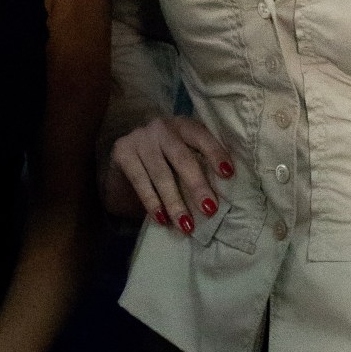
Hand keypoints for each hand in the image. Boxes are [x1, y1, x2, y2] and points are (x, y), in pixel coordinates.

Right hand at [104, 115, 234, 232]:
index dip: (215, 153)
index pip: (201, 136)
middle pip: (182, 157)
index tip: (228, 174)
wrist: (124, 163)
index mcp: (183, 125)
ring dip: (175, 202)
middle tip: (210, 209)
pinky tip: (162, 219)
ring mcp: (140, 138)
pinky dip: (152, 203)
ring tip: (186, 225)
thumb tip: (221, 199)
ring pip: (161, 173)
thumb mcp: (182, 158)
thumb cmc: (164, 163)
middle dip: (197, 185)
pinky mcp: (122, 152)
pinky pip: (140, 181)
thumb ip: (199, 167)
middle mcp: (161, 127)